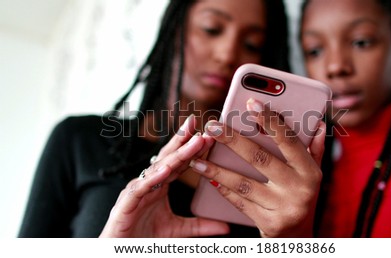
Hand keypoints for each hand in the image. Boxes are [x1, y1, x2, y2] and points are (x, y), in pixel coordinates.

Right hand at [100, 115, 228, 237]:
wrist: (120, 252)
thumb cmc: (143, 237)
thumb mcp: (178, 230)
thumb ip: (200, 226)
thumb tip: (226, 227)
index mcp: (160, 185)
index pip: (179, 162)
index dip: (192, 148)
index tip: (208, 134)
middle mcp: (149, 183)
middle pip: (168, 157)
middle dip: (183, 139)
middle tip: (198, 122)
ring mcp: (137, 190)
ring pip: (158, 168)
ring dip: (177, 154)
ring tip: (194, 141)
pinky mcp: (127, 203)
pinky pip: (141, 188)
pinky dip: (153, 178)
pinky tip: (166, 169)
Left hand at [188, 99, 324, 236]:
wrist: (297, 236)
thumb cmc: (302, 194)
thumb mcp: (312, 173)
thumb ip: (313, 148)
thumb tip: (319, 122)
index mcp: (310, 171)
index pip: (288, 141)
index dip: (270, 120)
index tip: (250, 103)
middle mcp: (299, 189)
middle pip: (260, 158)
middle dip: (232, 140)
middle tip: (212, 126)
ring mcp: (283, 208)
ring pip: (244, 183)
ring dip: (217, 169)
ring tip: (197, 157)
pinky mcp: (268, 223)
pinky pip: (240, 201)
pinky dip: (223, 188)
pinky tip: (208, 177)